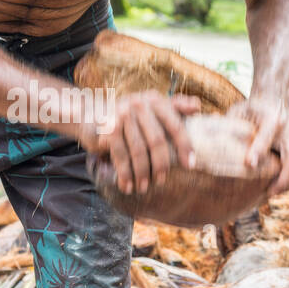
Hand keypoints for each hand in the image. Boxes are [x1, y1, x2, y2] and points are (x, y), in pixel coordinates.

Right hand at [80, 91, 201, 195]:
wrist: (91, 114)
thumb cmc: (129, 116)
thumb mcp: (151, 107)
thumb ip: (175, 106)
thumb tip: (197, 106)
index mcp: (155, 100)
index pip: (175, 125)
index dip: (184, 146)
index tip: (190, 165)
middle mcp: (139, 104)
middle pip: (157, 140)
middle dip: (161, 164)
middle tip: (161, 181)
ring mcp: (122, 115)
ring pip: (138, 150)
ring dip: (142, 173)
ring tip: (143, 187)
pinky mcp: (108, 128)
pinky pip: (120, 155)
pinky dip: (124, 173)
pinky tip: (127, 185)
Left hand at [234, 94, 288, 195]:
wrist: (277, 101)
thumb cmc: (253, 110)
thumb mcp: (240, 110)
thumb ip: (230, 123)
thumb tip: (213, 135)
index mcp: (271, 119)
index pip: (267, 135)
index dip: (259, 150)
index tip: (249, 164)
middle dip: (283, 179)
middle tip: (269, 192)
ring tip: (273, 191)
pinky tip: (280, 187)